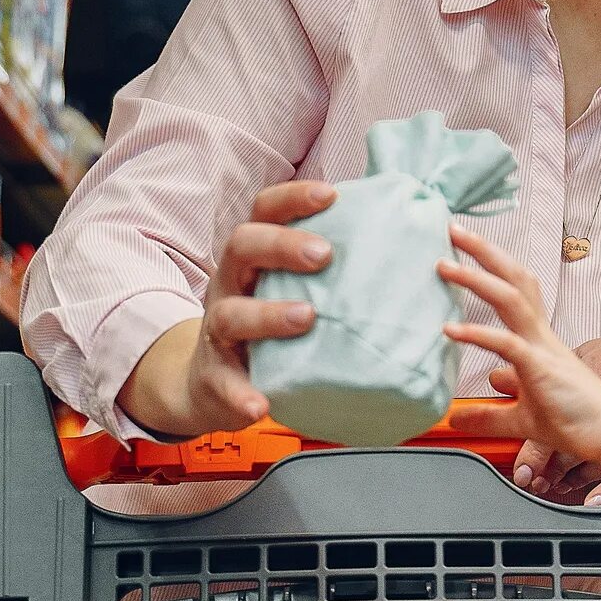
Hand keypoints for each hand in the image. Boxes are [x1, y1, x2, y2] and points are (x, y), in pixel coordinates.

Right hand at [118, 178, 337, 436]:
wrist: (206, 385)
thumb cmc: (264, 328)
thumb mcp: (285, 289)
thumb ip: (324, 268)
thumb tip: (394, 238)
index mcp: (250, 259)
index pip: (264, 212)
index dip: (294, 199)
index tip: (332, 194)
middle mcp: (229, 285)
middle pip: (241, 246)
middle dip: (281, 245)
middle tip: (323, 253)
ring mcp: (217, 332)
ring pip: (231, 314)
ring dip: (268, 314)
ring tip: (305, 317)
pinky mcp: (214, 378)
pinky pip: (224, 385)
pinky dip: (241, 394)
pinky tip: (260, 405)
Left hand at [439, 226, 600, 500]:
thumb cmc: (575, 419)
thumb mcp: (521, 418)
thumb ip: (488, 415)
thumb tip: (456, 417)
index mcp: (537, 338)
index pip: (515, 289)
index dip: (492, 264)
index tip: (464, 248)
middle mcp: (540, 335)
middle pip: (514, 278)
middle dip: (484, 251)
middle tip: (454, 229)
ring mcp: (541, 348)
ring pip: (510, 299)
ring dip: (476, 278)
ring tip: (445, 265)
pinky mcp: (541, 369)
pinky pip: (507, 344)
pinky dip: (477, 334)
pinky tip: (451, 330)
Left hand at [494, 335, 600, 504]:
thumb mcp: (588, 354)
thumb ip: (543, 367)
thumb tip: (498, 378)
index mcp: (598, 364)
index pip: (554, 405)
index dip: (533, 442)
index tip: (519, 465)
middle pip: (574, 435)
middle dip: (548, 463)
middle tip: (531, 479)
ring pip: (599, 455)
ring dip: (573, 477)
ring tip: (554, 486)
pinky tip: (595, 499)